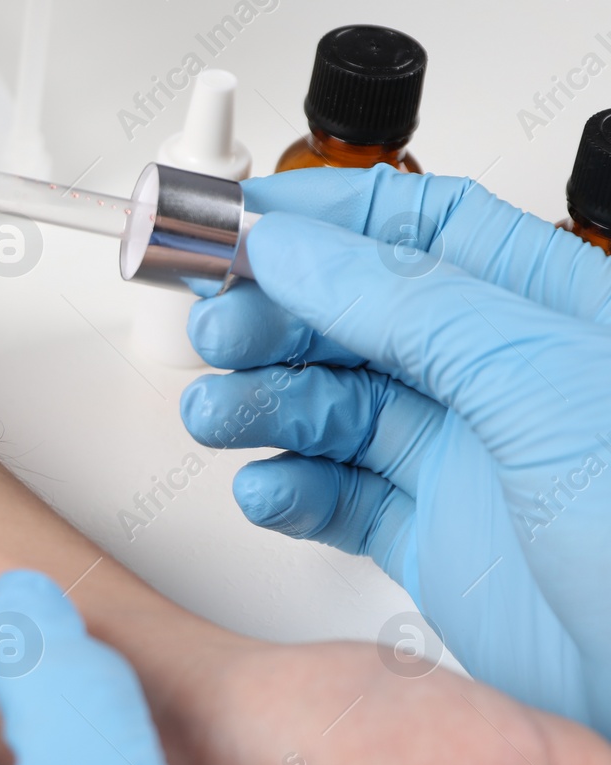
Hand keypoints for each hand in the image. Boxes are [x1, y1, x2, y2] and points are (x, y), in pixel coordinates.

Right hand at [179, 164, 610, 730]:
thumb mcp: (543, 382)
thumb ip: (411, 306)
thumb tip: (295, 248)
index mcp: (548, 311)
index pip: (422, 229)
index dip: (325, 219)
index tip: (238, 227)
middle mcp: (502, 381)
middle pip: (355, 318)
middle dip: (273, 320)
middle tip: (217, 336)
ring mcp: (464, 463)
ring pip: (332, 410)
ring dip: (264, 406)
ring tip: (220, 418)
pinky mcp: (434, 545)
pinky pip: (335, 501)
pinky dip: (288, 493)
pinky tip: (268, 490)